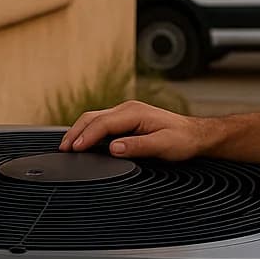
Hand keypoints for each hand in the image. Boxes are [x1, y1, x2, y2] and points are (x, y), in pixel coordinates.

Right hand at [58, 100, 213, 159]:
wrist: (196, 135)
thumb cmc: (182, 140)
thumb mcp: (163, 145)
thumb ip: (138, 146)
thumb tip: (114, 147)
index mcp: (135, 113)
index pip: (103, 123)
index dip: (86, 136)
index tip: (75, 149)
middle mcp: (128, 109)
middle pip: (93, 117)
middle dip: (75, 132)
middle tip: (63, 148)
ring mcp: (126, 113)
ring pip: (95, 118)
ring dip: (80, 130)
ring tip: (67, 145)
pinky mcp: (127, 119)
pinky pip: (101, 122)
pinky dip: (88, 130)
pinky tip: (83, 140)